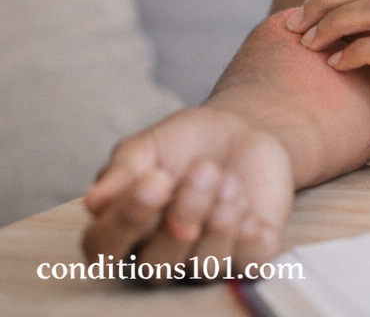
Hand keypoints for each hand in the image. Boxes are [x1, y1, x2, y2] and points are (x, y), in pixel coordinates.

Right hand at [82, 106, 292, 280]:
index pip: (105, 248)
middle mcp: (161, 255)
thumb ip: (123, 170)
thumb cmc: (186, 141)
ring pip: (203, 267)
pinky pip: (247, 264)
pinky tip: (245, 204)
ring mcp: (205, 261)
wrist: (242, 128)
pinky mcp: (248, 256)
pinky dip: (247, 234)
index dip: (126, 221)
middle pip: (156, 268)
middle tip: (204, 169)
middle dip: (183, 216)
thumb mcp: (149, 144)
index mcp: (126, 230)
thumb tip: (95, 201)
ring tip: (227, 178)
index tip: (155, 179)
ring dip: (218, 220)